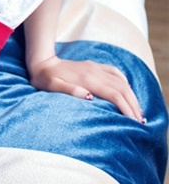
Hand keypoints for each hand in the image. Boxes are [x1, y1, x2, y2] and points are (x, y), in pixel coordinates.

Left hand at [28, 55, 144, 122]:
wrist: (42, 62)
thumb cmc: (45, 78)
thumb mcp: (52, 86)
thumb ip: (70, 91)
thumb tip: (90, 96)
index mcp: (87, 79)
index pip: (114, 94)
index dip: (126, 108)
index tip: (133, 121)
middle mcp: (95, 71)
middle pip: (122, 88)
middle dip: (133, 104)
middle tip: (140, 120)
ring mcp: (95, 67)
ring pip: (121, 80)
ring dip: (132, 95)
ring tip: (137, 110)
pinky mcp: (94, 65)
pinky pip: (115, 72)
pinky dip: (125, 82)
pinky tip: (128, 90)